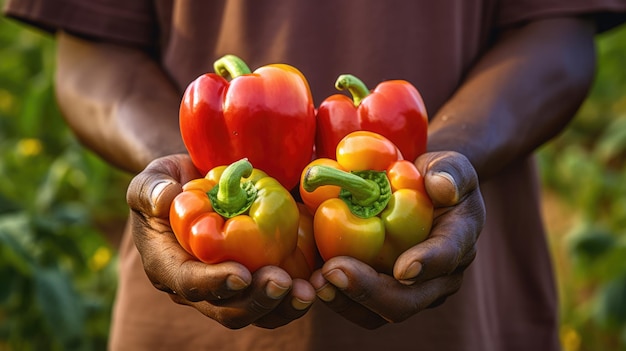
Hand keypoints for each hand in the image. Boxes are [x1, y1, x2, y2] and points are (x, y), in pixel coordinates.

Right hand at [126, 154, 315, 328]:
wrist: (199, 188)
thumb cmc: (172, 183)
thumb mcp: (154, 177)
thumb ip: (151, 188)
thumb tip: (163, 200)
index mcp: (169, 265)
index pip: (188, 283)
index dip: (214, 284)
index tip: (241, 274)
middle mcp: (200, 287)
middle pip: (227, 309)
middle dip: (256, 300)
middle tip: (282, 282)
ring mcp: (231, 288)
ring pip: (257, 313)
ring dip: (283, 306)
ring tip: (308, 291)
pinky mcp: (257, 280)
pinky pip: (278, 300)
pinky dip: (298, 296)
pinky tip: (319, 283)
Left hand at [309, 151, 484, 328]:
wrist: (422, 194)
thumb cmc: (435, 175)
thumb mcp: (449, 164)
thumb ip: (450, 172)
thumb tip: (444, 188)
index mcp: (458, 240)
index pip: (447, 256)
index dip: (427, 264)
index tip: (403, 269)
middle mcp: (439, 276)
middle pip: (409, 299)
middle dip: (370, 291)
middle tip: (334, 271)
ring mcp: (412, 290)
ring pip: (382, 312)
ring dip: (348, 301)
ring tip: (319, 281)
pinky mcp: (386, 292)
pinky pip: (364, 308)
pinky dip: (339, 299)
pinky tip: (315, 282)